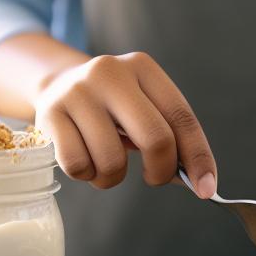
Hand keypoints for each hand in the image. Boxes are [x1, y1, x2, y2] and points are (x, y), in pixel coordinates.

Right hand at [34, 52, 217, 195]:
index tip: (206, 188)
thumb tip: (197, 180)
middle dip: (161, 171)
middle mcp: (109, 73)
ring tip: (108, 167)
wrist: (56, 85)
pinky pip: (78, 165)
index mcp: (142, 67)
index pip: (181, 117)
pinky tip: (86, 161)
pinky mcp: (49, 114)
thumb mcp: (142, 106)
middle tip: (155, 179)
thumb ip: (168, 134)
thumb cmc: (112, 107)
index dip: (198, 157)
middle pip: (155, 137)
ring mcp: (76, 92)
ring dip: (114, 178)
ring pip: (112, 160)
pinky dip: (87, 175)